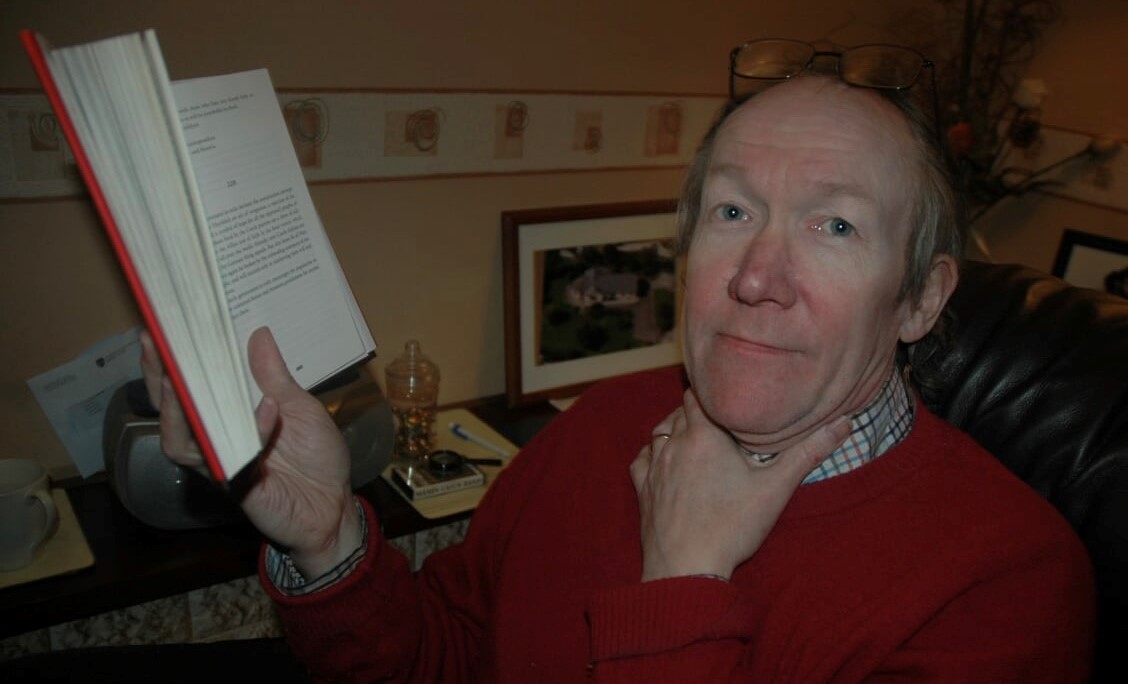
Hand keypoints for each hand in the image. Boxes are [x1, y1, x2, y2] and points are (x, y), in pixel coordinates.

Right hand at [139, 327, 360, 578]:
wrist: (334, 505)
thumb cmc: (316, 456)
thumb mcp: (300, 406)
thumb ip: (275, 376)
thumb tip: (258, 334)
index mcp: (229, 415)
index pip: (190, 386)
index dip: (170, 362)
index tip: (160, 329)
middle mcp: (216, 440)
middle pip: (172, 411)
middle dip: (158, 378)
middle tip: (154, 344)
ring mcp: (221, 464)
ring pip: (181, 441)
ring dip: (179, 409)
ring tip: (180, 378)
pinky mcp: (238, 486)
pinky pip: (232, 459)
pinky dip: (254, 429)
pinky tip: (268, 408)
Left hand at [630, 389, 849, 580]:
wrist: (687, 569)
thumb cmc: (732, 526)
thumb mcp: (776, 488)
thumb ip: (808, 452)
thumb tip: (843, 422)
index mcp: (704, 435)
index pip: (699, 395)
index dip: (712, 393)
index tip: (727, 396)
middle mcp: (674, 444)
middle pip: (680, 411)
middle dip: (698, 411)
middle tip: (719, 420)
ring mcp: (654, 467)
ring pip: (659, 432)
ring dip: (674, 430)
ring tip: (696, 438)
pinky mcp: (643, 490)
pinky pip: (643, 459)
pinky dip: (653, 454)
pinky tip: (666, 462)